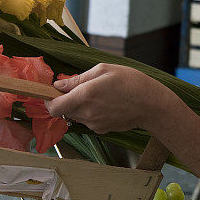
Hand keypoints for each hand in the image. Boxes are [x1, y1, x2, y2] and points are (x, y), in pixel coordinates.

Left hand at [46, 63, 177, 133]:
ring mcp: (94, 124)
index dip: (48, 100)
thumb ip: (77, 78)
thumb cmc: (130, 82)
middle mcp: (86, 113)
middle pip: (63, 111)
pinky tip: (105, 104)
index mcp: (85, 95)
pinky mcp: (101, 130)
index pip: (53, 107)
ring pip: (75, 116)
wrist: (151, 104)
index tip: (51, 92)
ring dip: (78, 106)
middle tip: (77, 88)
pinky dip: (90, 112)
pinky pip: (88, 120)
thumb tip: (58, 85)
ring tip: (97, 95)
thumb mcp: (103, 70)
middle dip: (64, 100)